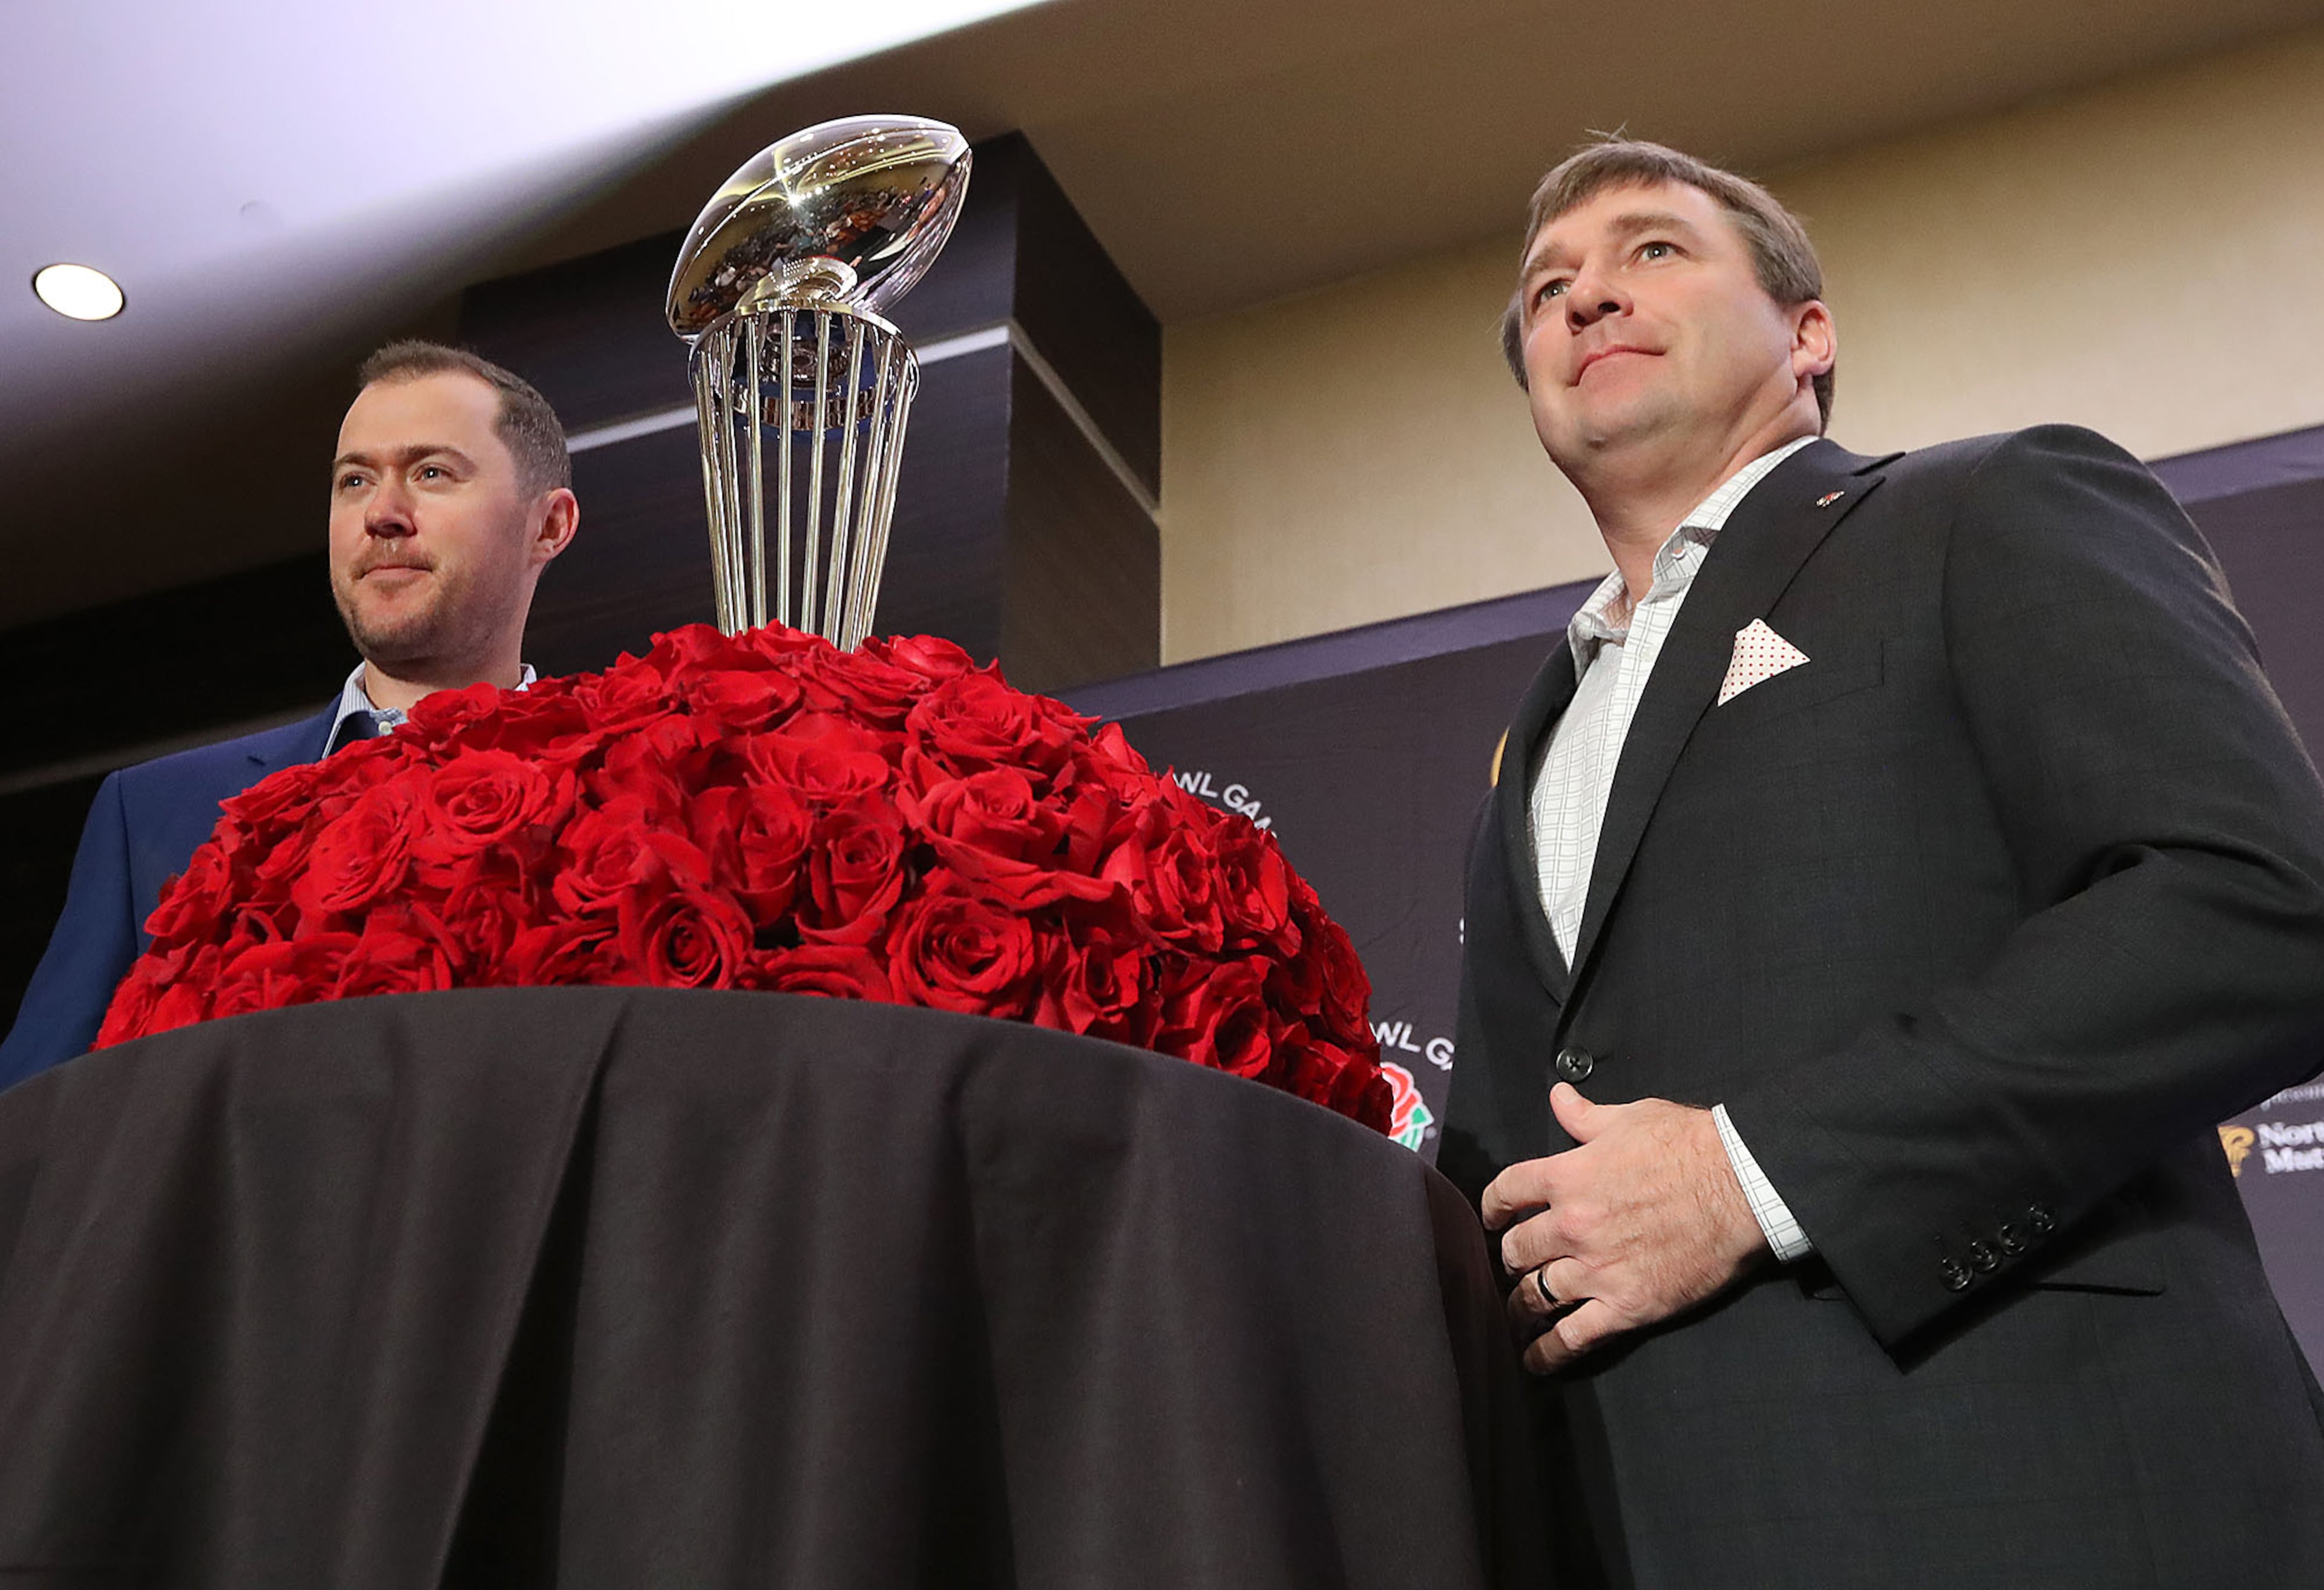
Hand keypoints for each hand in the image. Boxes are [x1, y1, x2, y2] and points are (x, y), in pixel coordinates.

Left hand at [1482, 1083, 1769, 1373]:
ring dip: (1519, 1306)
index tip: (1491, 1217)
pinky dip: (1548, 1353)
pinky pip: (1573, 1337)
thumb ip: (1585, 1116)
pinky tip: (1534, 1361)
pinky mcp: (1627, 1305)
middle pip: (1515, 1249)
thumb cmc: (1689, 1145)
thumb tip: (1559, 1096)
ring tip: (1515, 1314)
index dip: (1492, 1207)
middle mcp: (1571, 1226)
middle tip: (1513, 1265)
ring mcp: (1597, 1270)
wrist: (1741, 1186)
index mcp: (1566, 1176)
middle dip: (1510, 1258)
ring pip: (1535, 1296)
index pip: (1506, 1192)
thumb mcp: (1630, 1117)